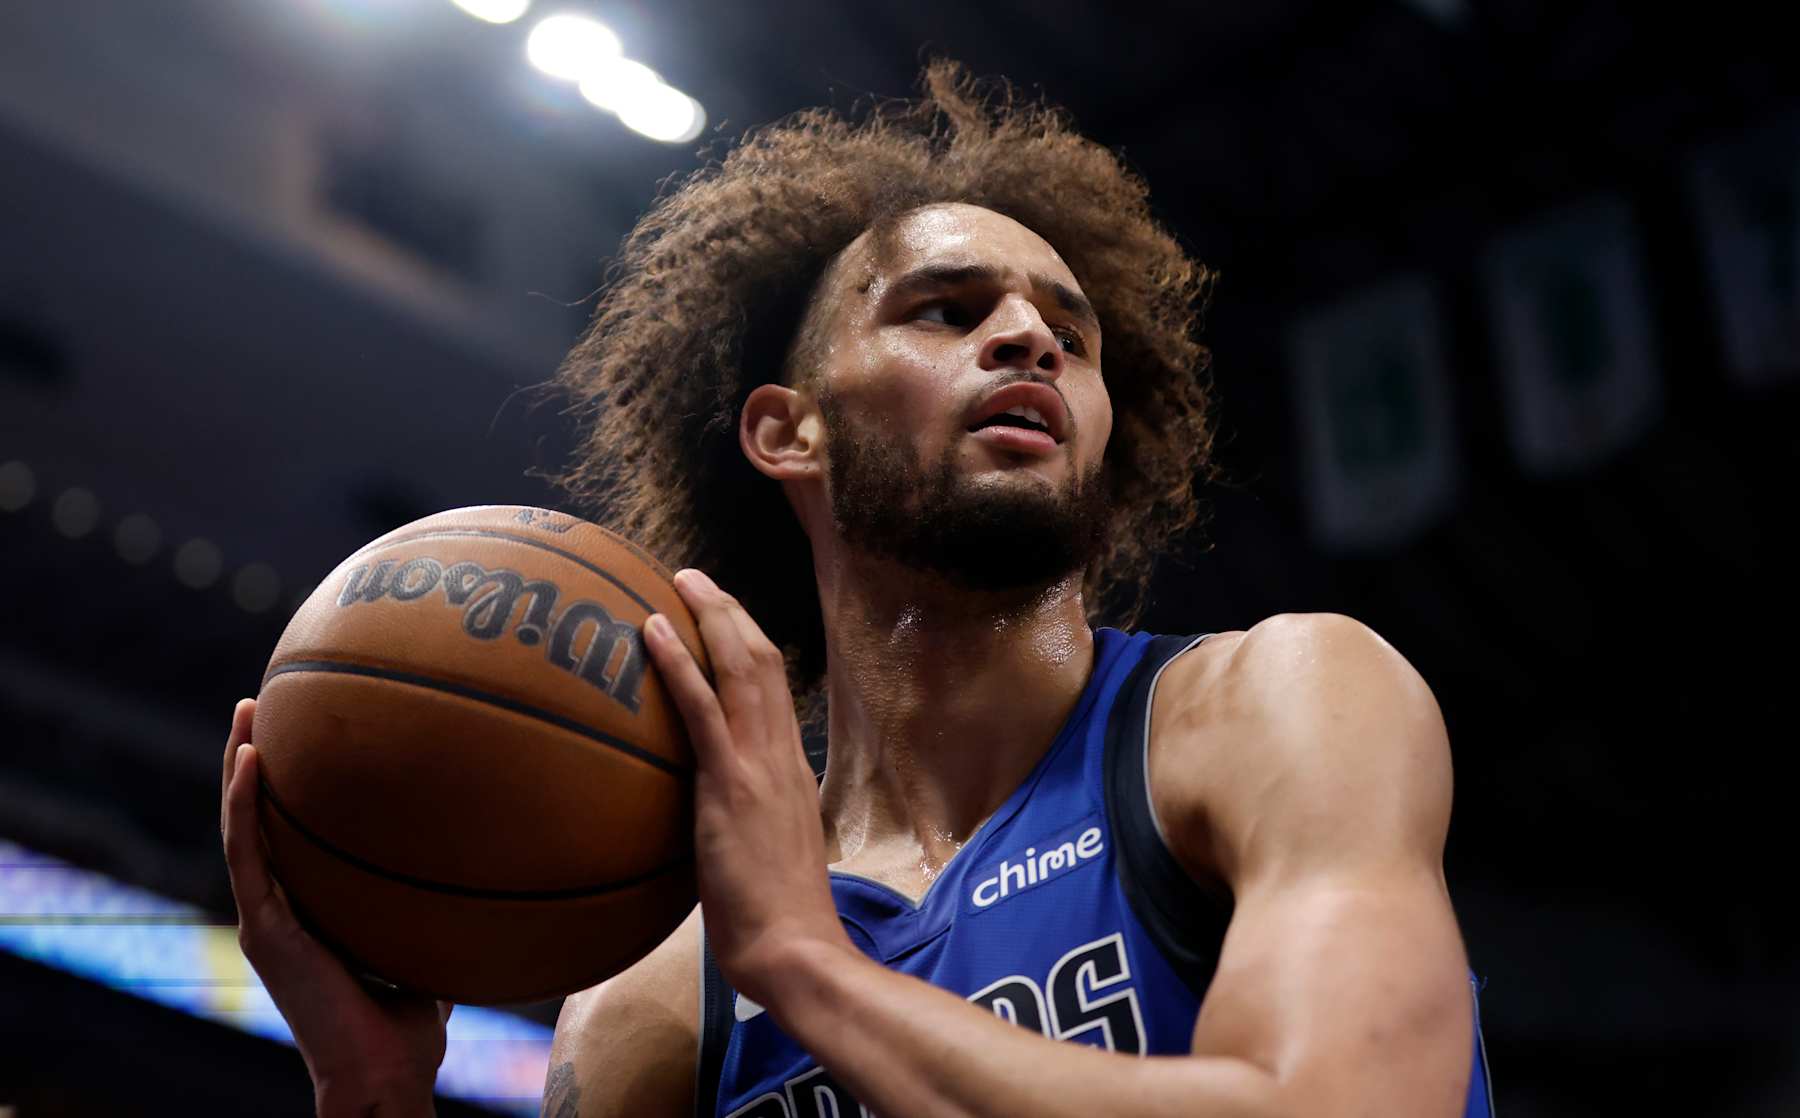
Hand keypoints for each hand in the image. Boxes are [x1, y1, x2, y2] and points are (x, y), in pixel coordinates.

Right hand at [220, 699, 446, 1114]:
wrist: (383, 1073)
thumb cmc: (412, 1024)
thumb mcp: (426, 942)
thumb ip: (437, 904)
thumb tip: (487, 859)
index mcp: (309, 913)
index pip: (290, 837)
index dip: (287, 787)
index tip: (300, 732)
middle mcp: (280, 910)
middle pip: (258, 820)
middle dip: (256, 759)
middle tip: (263, 701)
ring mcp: (267, 919)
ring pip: (242, 827)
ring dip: (240, 766)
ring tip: (248, 710)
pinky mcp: (265, 930)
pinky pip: (249, 854)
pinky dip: (245, 805)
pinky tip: (253, 758)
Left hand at [642, 569, 852, 1007]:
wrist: (794, 947)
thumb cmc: (775, 920)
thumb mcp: (763, 856)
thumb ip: (745, 822)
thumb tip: (712, 817)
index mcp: (790, 770)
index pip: (775, 689)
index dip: (748, 643)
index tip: (720, 615)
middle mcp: (782, 756)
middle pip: (763, 662)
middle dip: (729, 612)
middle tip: (694, 577)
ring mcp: (761, 767)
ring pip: (742, 670)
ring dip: (709, 617)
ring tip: (678, 580)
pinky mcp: (732, 786)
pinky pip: (703, 710)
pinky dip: (679, 664)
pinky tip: (654, 630)